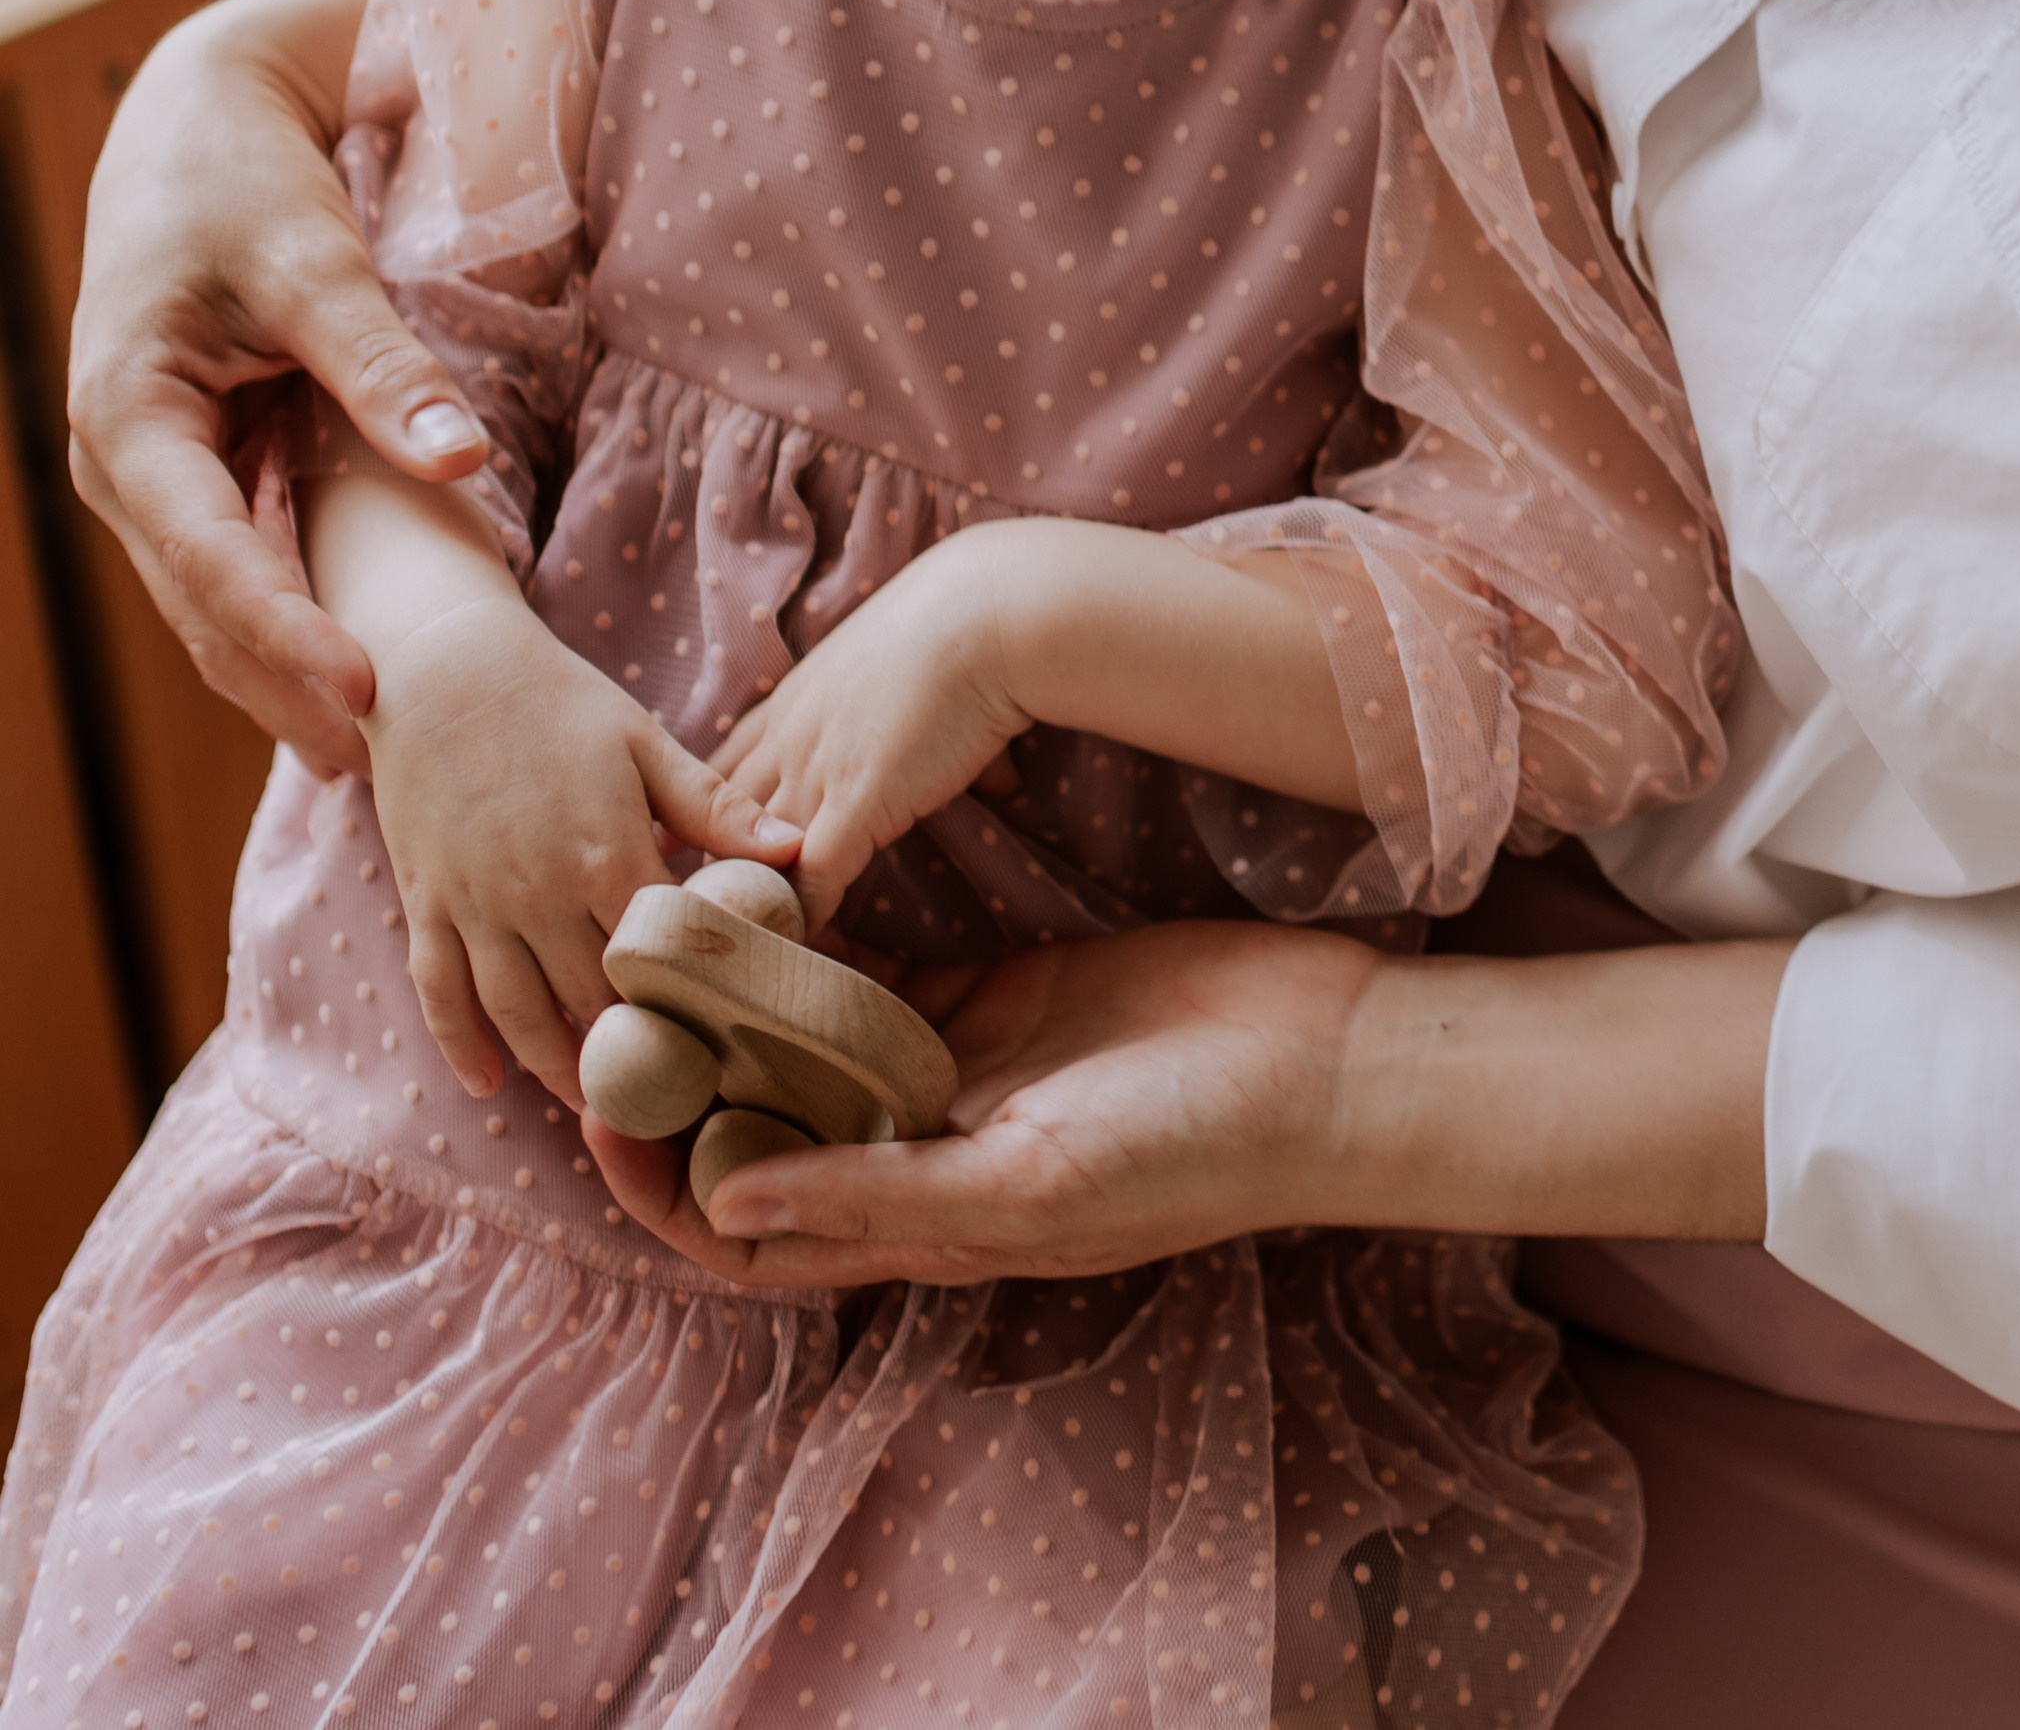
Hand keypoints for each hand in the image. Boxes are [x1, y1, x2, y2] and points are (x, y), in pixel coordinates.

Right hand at [66, 0, 486, 767]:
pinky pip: (245, 568)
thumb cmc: (244, 182)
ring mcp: (156, 481)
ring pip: (222, 603)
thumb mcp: (313, 262)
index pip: (208, 558)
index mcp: (127, 419)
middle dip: (284, 689)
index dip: (285, 634)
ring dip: (287, 676)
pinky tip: (358, 678)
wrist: (198, 128)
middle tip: (381, 771)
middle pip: (206, 606)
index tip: (366, 691)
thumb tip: (462, 463)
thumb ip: (383, 364)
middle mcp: (123, 468)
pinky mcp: (198, 476)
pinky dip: (296, 623)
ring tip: (375, 757)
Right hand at [364, 597, 799, 1108]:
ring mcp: (476, 903)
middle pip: (588, 998)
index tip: (723, 1045)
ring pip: (515, 1012)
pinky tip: (489, 1085)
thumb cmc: (558, 701)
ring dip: (551, 1066)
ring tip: (592, 1104)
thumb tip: (796, 848)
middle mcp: (538, 891)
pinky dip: (460, 1045)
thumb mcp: (644, 742)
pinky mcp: (427, 902)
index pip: (659, 958)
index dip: (690, 1005)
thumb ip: (713, 807)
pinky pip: (439, 991)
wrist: (446, 666)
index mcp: (606, 852)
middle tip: (669, 1095)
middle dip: (629, 1051)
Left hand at [585, 915, 1389, 1285]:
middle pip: (758, 1131)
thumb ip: (881, 1193)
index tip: (597, 1116)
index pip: (748, 1230)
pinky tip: (767, 889)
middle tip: (609, 1001)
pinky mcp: (996, 994)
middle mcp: (920, 1151)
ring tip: (665, 938)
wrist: (1321, 1063)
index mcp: (921, 1222)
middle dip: (675, 1083)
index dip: (660, 1189)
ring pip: (809, 1046)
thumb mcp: (1030, 1182)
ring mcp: (956, 1070)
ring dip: (738, 1006)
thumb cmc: (1191, 1145)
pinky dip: (822, 943)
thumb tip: (721, 1205)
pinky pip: (882, 976)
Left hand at [717, 514, 1359, 930]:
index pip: (718, 771)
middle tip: (668, 926)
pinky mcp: (853, 805)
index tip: (678, 859)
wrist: (989, 612)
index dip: (697, 819)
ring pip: (743, 858)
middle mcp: (786, 738)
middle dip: (688, 871)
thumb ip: (932, 732)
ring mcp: (813, 772)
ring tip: (714, 962)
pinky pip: (806, 884)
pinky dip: (798, 925)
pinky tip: (795, 964)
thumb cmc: (969, 633)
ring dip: (735, 908)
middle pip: (709, 820)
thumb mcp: (921, 678)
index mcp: (794, 703)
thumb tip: (1001, 778)